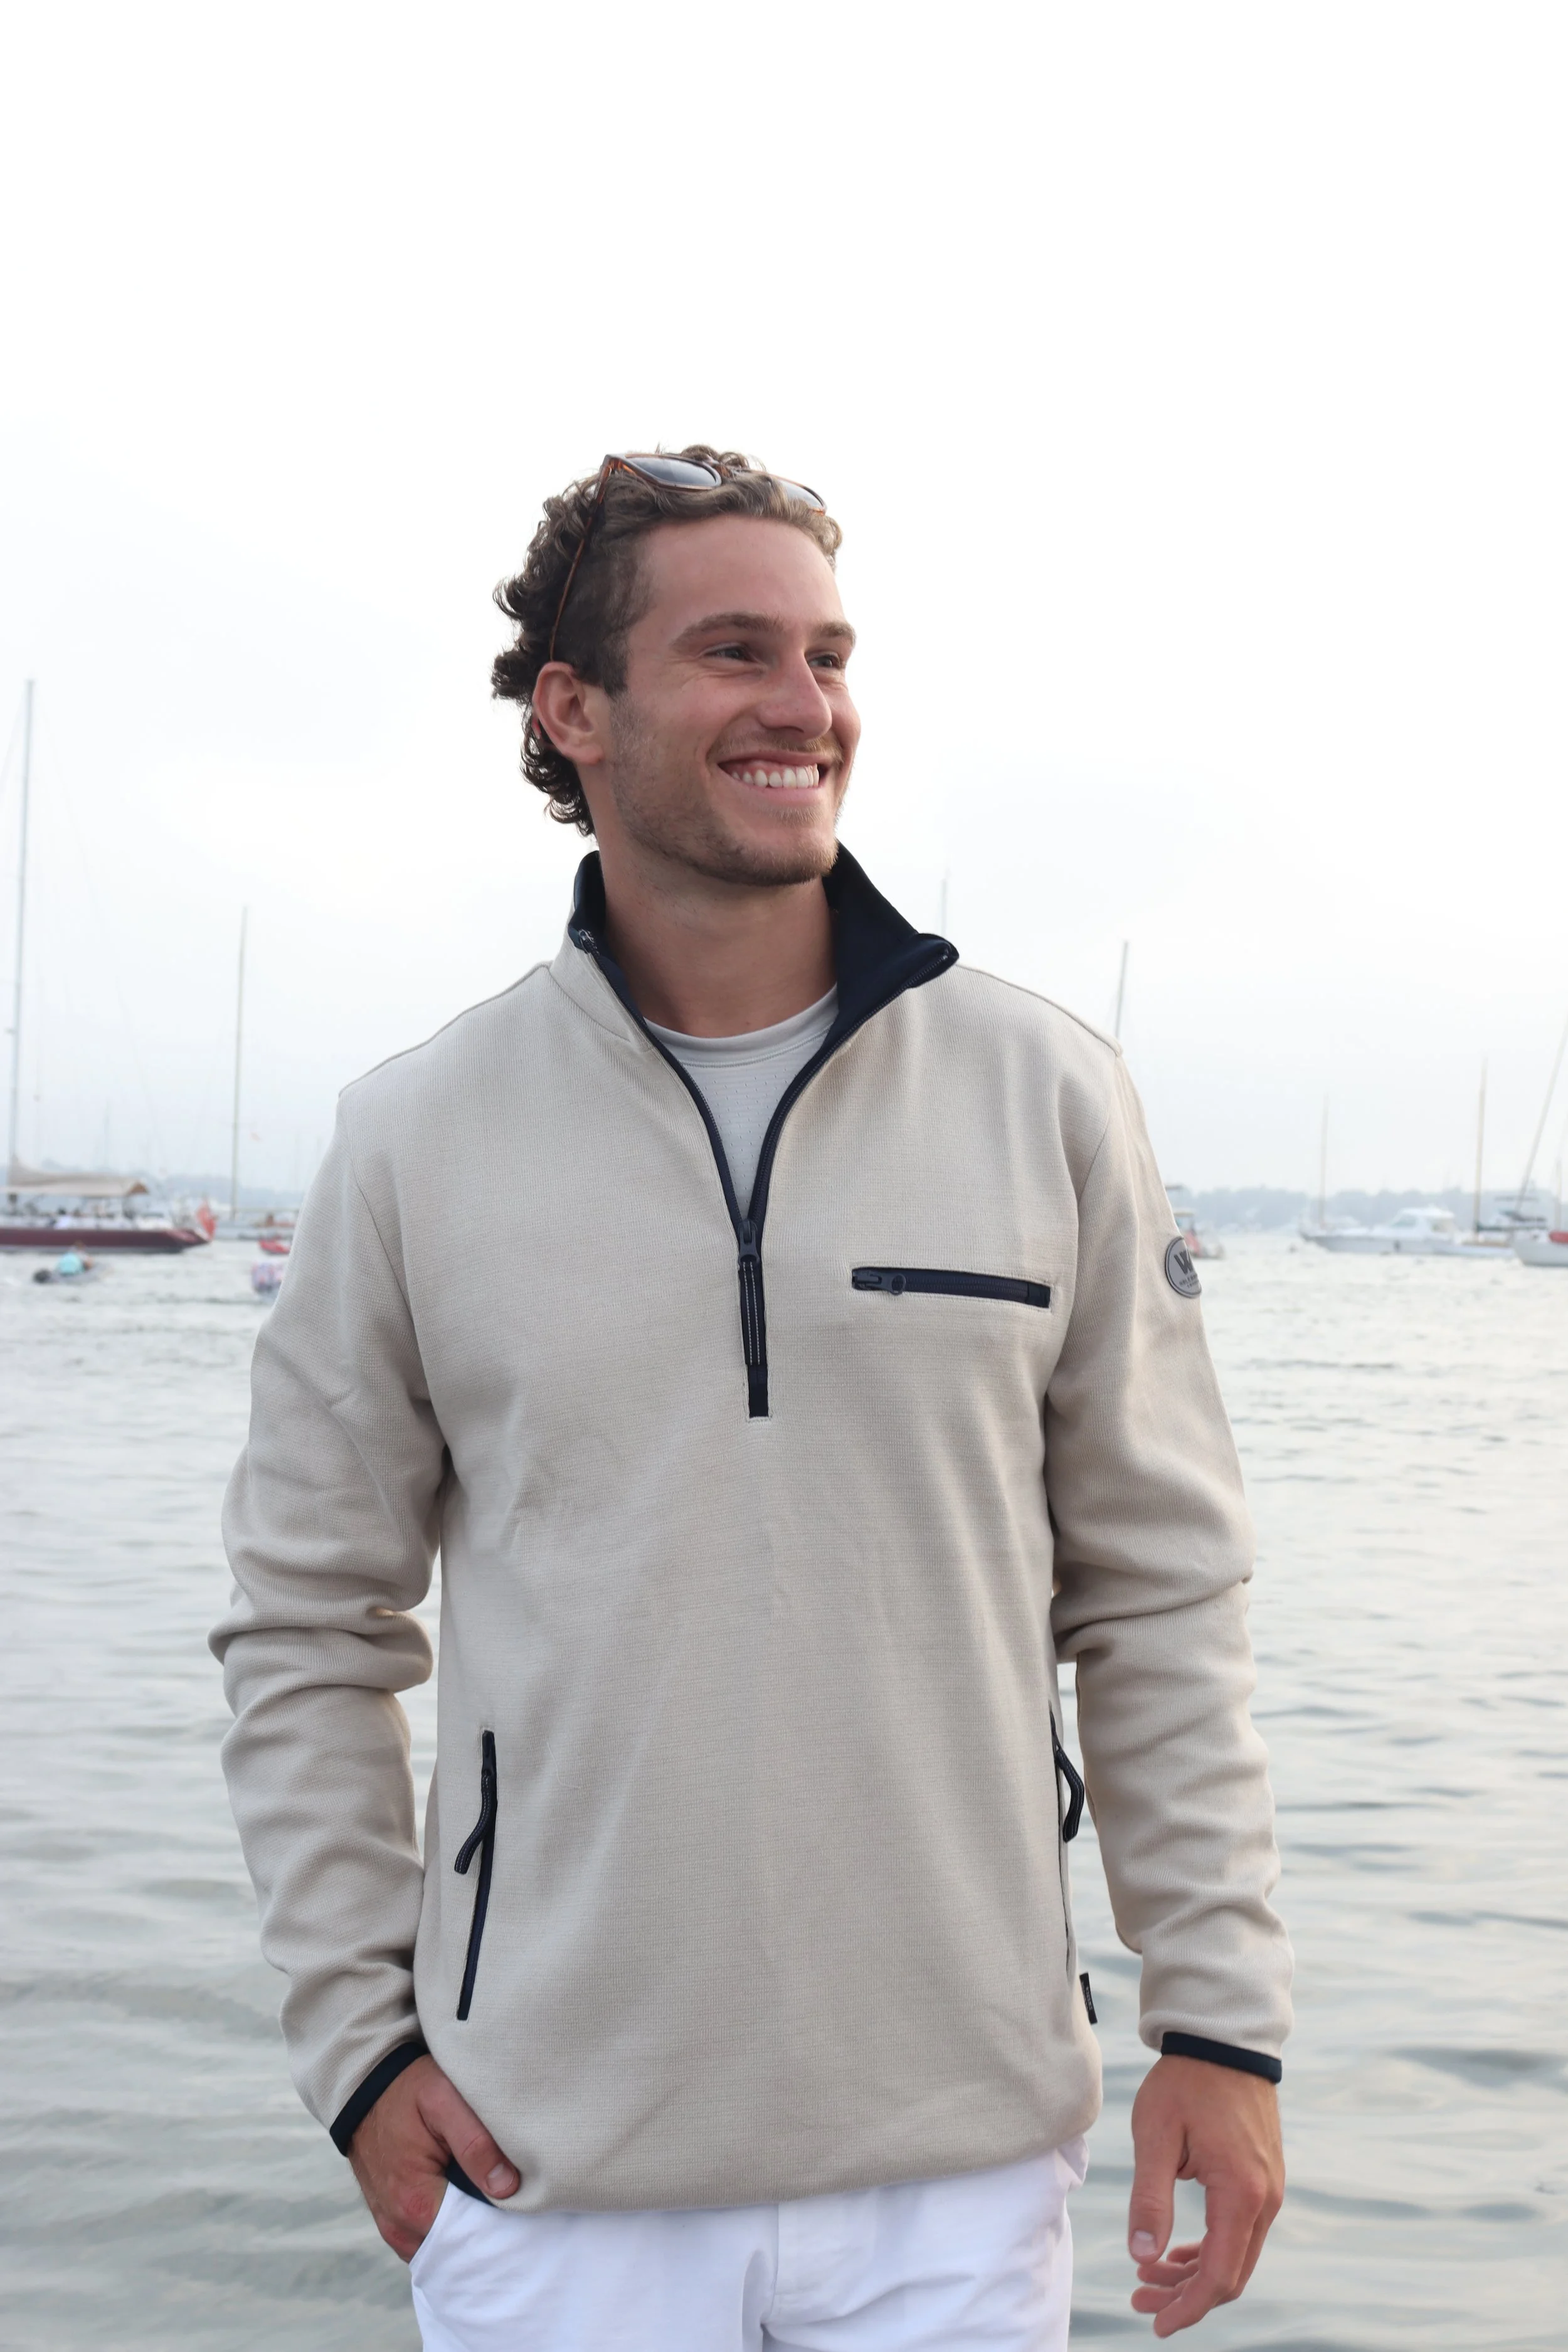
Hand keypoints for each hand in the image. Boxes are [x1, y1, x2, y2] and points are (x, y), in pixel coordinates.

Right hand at [347, 2054, 519, 2260]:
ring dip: (466, 2231)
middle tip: (515, 2208)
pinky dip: (448, 2226)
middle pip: (456, 2249)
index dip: (500, 2229)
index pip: (470, 2242)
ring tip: (492, 2202)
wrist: (364, 2084)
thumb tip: (508, 2188)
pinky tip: (467, 2201)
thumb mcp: (444, 2100)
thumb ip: (475, 2143)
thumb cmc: (408, 2089)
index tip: (524, 2212)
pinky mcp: (389, 2215)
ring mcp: (391, 2224)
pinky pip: (425, 2237)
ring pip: (441, 2246)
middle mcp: (398, 2226)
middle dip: (485, 2233)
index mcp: (415, 2205)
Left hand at [1126, 2055, 1283, 2335]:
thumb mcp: (1156, 2136)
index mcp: (1241, 2193)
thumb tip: (1142, 2255)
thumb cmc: (1186, 2082)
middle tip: (1140, 2298)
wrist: (1223, 2039)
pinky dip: (1209, 2248)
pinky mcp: (1262, 2179)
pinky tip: (1177, 2252)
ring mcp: (1268, 2189)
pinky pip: (1239, 2231)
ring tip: (1148, 2276)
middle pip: (1230, 2274)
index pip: (1218, 2275)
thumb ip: (1149, 2198)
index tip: (1157, 2323)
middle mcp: (1264, 2199)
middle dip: (1186, 2296)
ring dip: (1194, 2273)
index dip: (1188, 2307)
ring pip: (1236, 2255)